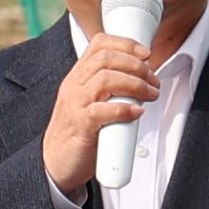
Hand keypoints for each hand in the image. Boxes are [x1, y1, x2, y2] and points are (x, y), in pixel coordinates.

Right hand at [38, 27, 166, 199]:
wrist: (55, 164)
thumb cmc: (77, 134)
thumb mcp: (89, 102)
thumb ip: (109, 90)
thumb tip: (142, 82)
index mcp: (77, 77)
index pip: (99, 44)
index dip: (126, 44)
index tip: (146, 54)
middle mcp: (74, 86)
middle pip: (106, 58)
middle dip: (136, 65)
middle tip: (153, 79)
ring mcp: (75, 105)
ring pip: (106, 79)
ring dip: (136, 84)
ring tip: (150, 94)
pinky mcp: (80, 126)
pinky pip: (102, 110)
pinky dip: (124, 109)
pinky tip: (137, 111)